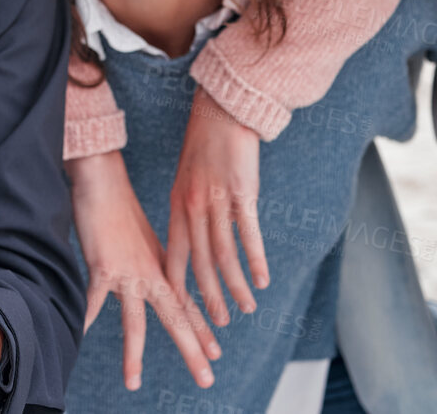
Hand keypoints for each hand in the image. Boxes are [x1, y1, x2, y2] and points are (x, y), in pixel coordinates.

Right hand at [68, 151, 217, 389]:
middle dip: (191, 349)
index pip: (185, 305)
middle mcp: (150, 273)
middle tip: (207, 378)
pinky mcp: (103, 267)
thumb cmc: (119, 207)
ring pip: (134, 322)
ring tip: (133, 384)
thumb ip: (145, 266)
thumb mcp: (142, 240)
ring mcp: (128, 272)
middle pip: (174, 318)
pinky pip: (94, 301)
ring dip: (134, 355)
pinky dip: (86, 318)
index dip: (200, 330)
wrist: (104, 181)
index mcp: (161, 266)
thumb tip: (143, 287)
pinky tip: (80, 335)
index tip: (215, 353)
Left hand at [165, 88, 268, 327]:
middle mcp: (193, 208)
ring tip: (246, 309)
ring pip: (224, 255)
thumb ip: (191, 210)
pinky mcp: (241, 193)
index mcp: (177, 206)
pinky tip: (262, 280)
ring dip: (235, 287)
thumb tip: (201, 238)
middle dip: (208, 299)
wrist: (221, 111)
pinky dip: (256, 260)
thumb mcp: (188, 179)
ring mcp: (217, 201)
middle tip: (218, 325)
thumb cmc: (205, 145)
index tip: (184, 315)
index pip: (174, 257)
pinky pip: (248, 234)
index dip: (179, 289)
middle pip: (200, 264)